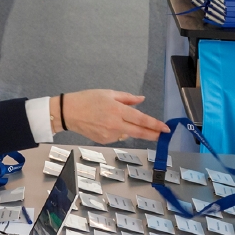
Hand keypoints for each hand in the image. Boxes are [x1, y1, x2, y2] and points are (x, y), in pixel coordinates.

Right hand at [56, 90, 170, 144]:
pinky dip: (118, 131)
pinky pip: (117, 136)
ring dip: (130, 129)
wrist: (68, 112)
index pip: (141, 119)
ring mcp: (109, 134)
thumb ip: (127, 98)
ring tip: (115, 118)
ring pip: (127, 133)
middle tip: (163, 135)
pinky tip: (107, 124)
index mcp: (117, 110)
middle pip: (139, 132)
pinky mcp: (104, 141)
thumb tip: (141, 100)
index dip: (155, 124)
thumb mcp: (108, 93)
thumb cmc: (87, 99)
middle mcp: (115, 124)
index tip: (165, 128)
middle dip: (153, 134)